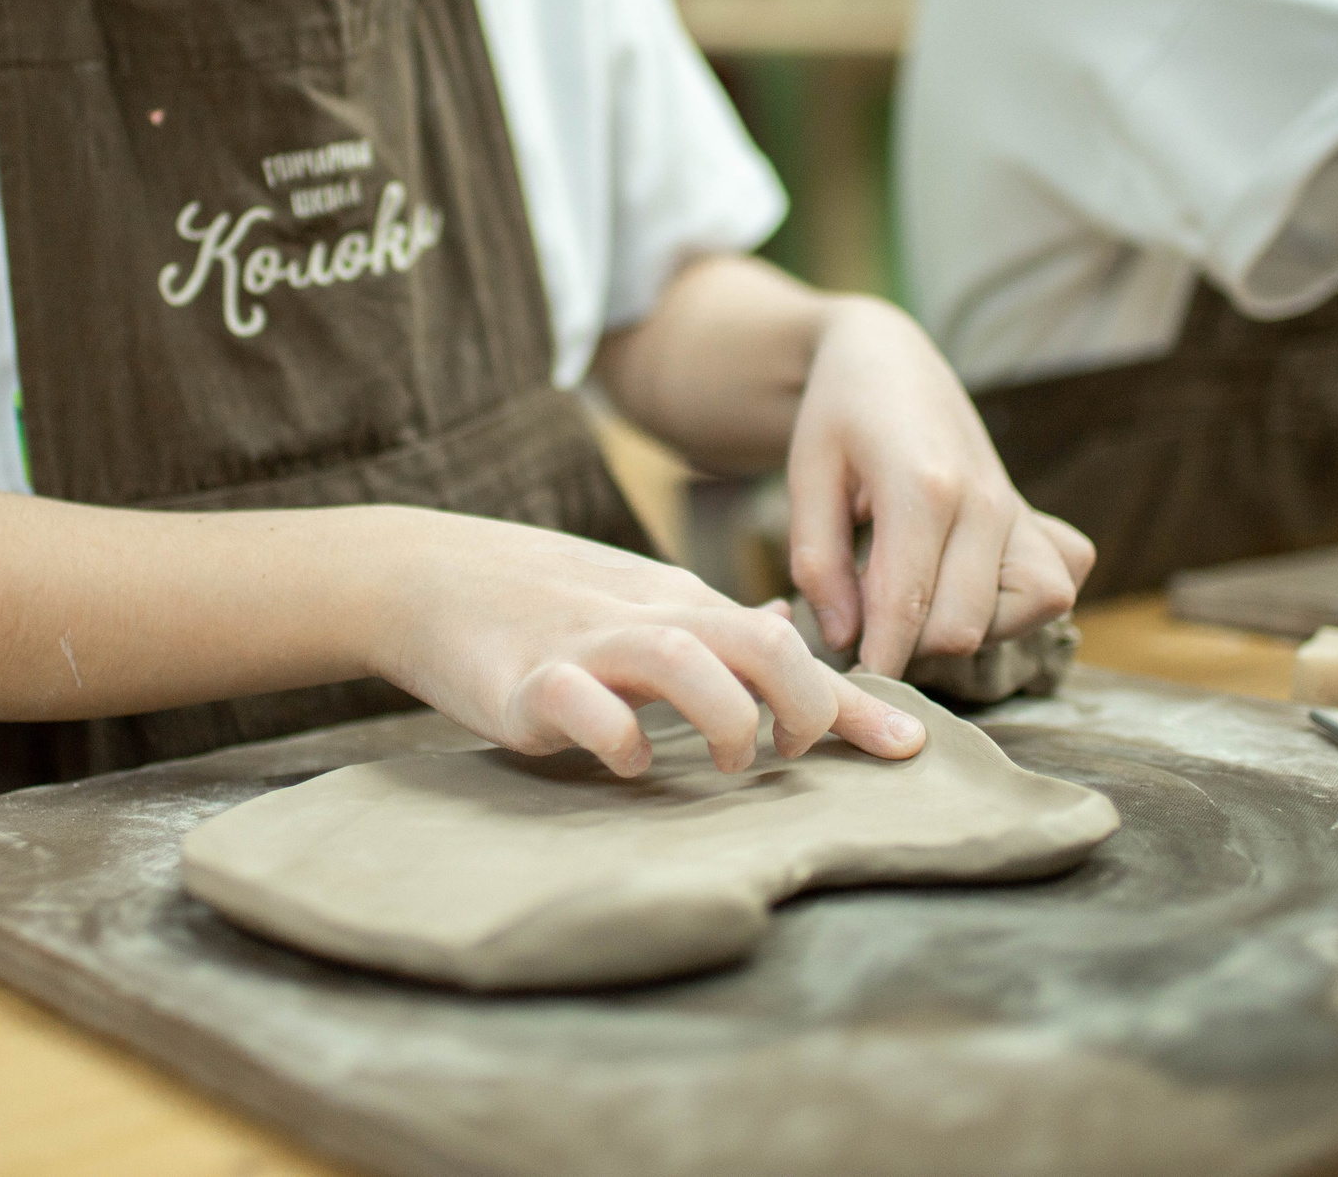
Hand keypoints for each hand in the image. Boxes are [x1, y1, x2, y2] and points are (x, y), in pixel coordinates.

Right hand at [368, 509, 927, 777]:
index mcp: (680, 606)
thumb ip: (717, 628)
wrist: (426, 574)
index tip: (911, 748)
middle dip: (806, 702)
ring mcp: (583, 648)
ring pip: (684, 660)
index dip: (852, 700)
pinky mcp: (521, 684)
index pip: (788, 641)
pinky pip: (580, 703)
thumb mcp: (643, 602)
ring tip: (730, 759)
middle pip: (759, 640)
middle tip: (793, 752)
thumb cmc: (543, 600)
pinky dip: (618, 737)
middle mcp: (645, 619)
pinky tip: (630, 762)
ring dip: (727, 717)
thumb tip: (791, 633)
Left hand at [785, 298, 1095, 676]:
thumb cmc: (839, 415)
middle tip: (867, 625)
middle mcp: (983, 500)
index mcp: (921, 486)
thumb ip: (820, 562)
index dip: (875, 659)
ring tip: (915, 601)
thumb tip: (845, 639)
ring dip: (969, 627)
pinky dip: (1021, 604)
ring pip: (1025, 615)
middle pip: (962, 628)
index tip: (848, 685)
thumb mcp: (806, 477)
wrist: (889, 358)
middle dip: (911, 647)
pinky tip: (968, 586)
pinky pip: (1058, 584)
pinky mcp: (1036, 516)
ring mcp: (1017, 508)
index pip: (906, 607)